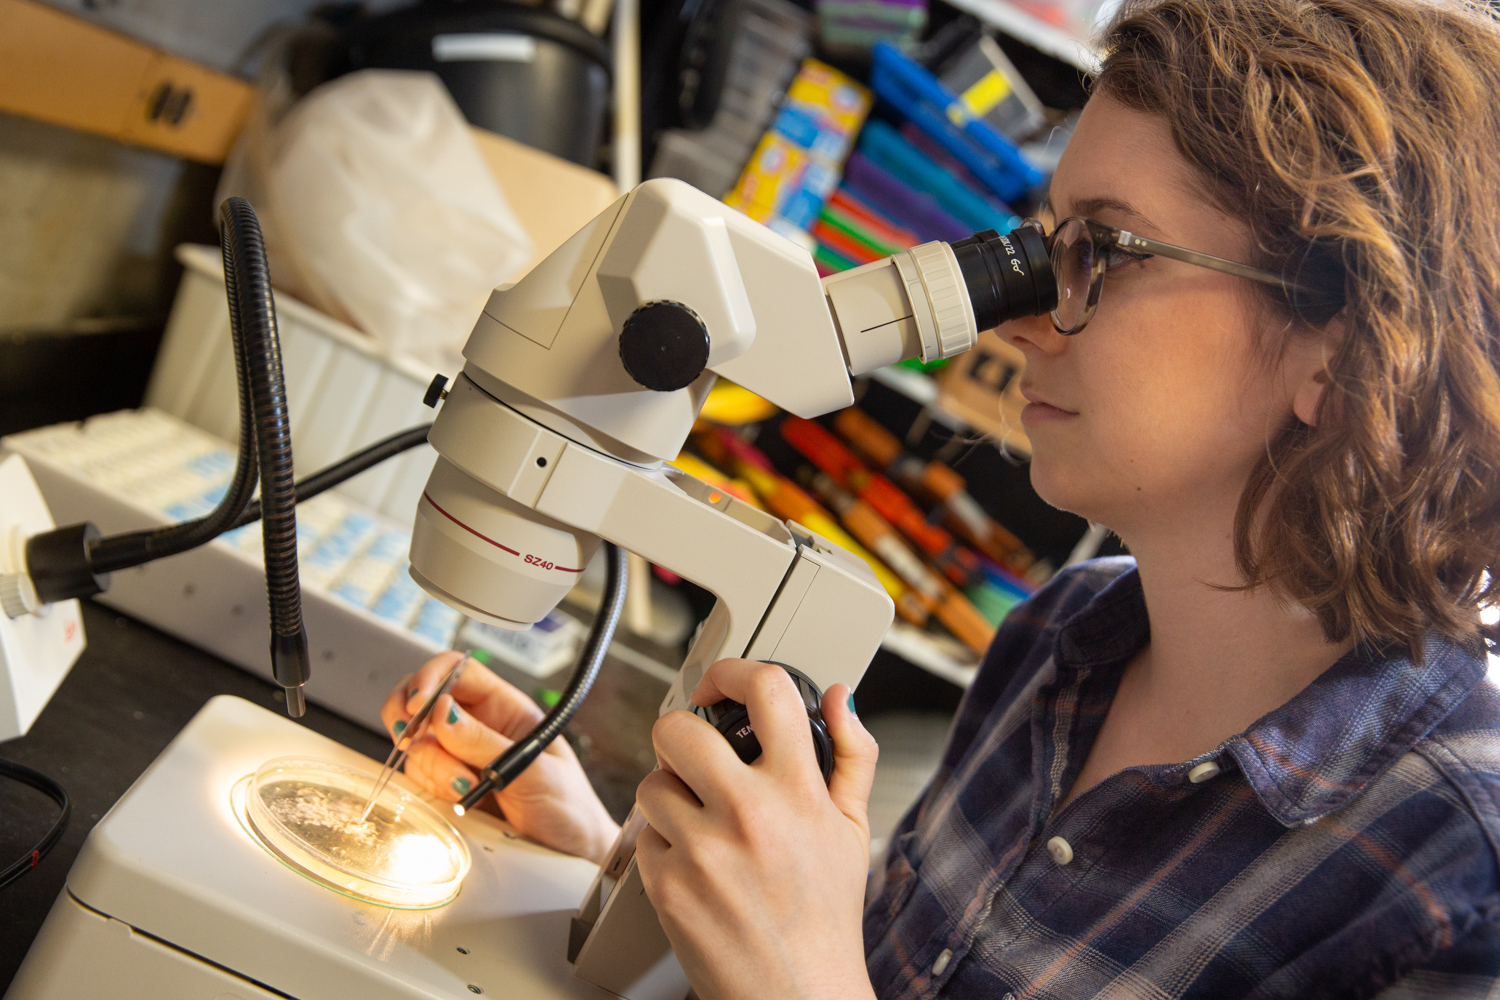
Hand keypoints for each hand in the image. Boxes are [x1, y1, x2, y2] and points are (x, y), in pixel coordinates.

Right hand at [379, 651, 620, 864]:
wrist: (569, 852)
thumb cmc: (567, 806)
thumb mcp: (533, 769)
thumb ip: (485, 743)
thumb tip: (442, 712)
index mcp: (505, 708)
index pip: (458, 670)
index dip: (431, 677)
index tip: (419, 704)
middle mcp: (477, 727)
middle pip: (423, 700)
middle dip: (409, 717)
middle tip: (411, 739)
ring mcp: (458, 757)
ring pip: (416, 743)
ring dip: (431, 766)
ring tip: (466, 787)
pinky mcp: (447, 788)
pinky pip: (418, 778)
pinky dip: (429, 787)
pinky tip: (457, 799)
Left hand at [634, 659, 879, 999]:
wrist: (798, 994)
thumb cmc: (825, 915)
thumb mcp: (854, 828)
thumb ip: (850, 755)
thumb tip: (838, 698)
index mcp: (798, 791)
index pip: (765, 690)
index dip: (735, 671)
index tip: (722, 683)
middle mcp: (748, 813)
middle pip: (676, 728)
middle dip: (681, 734)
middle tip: (693, 754)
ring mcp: (702, 850)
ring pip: (652, 784)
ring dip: (670, 796)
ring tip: (703, 823)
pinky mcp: (667, 885)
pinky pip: (645, 837)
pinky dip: (664, 847)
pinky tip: (698, 868)